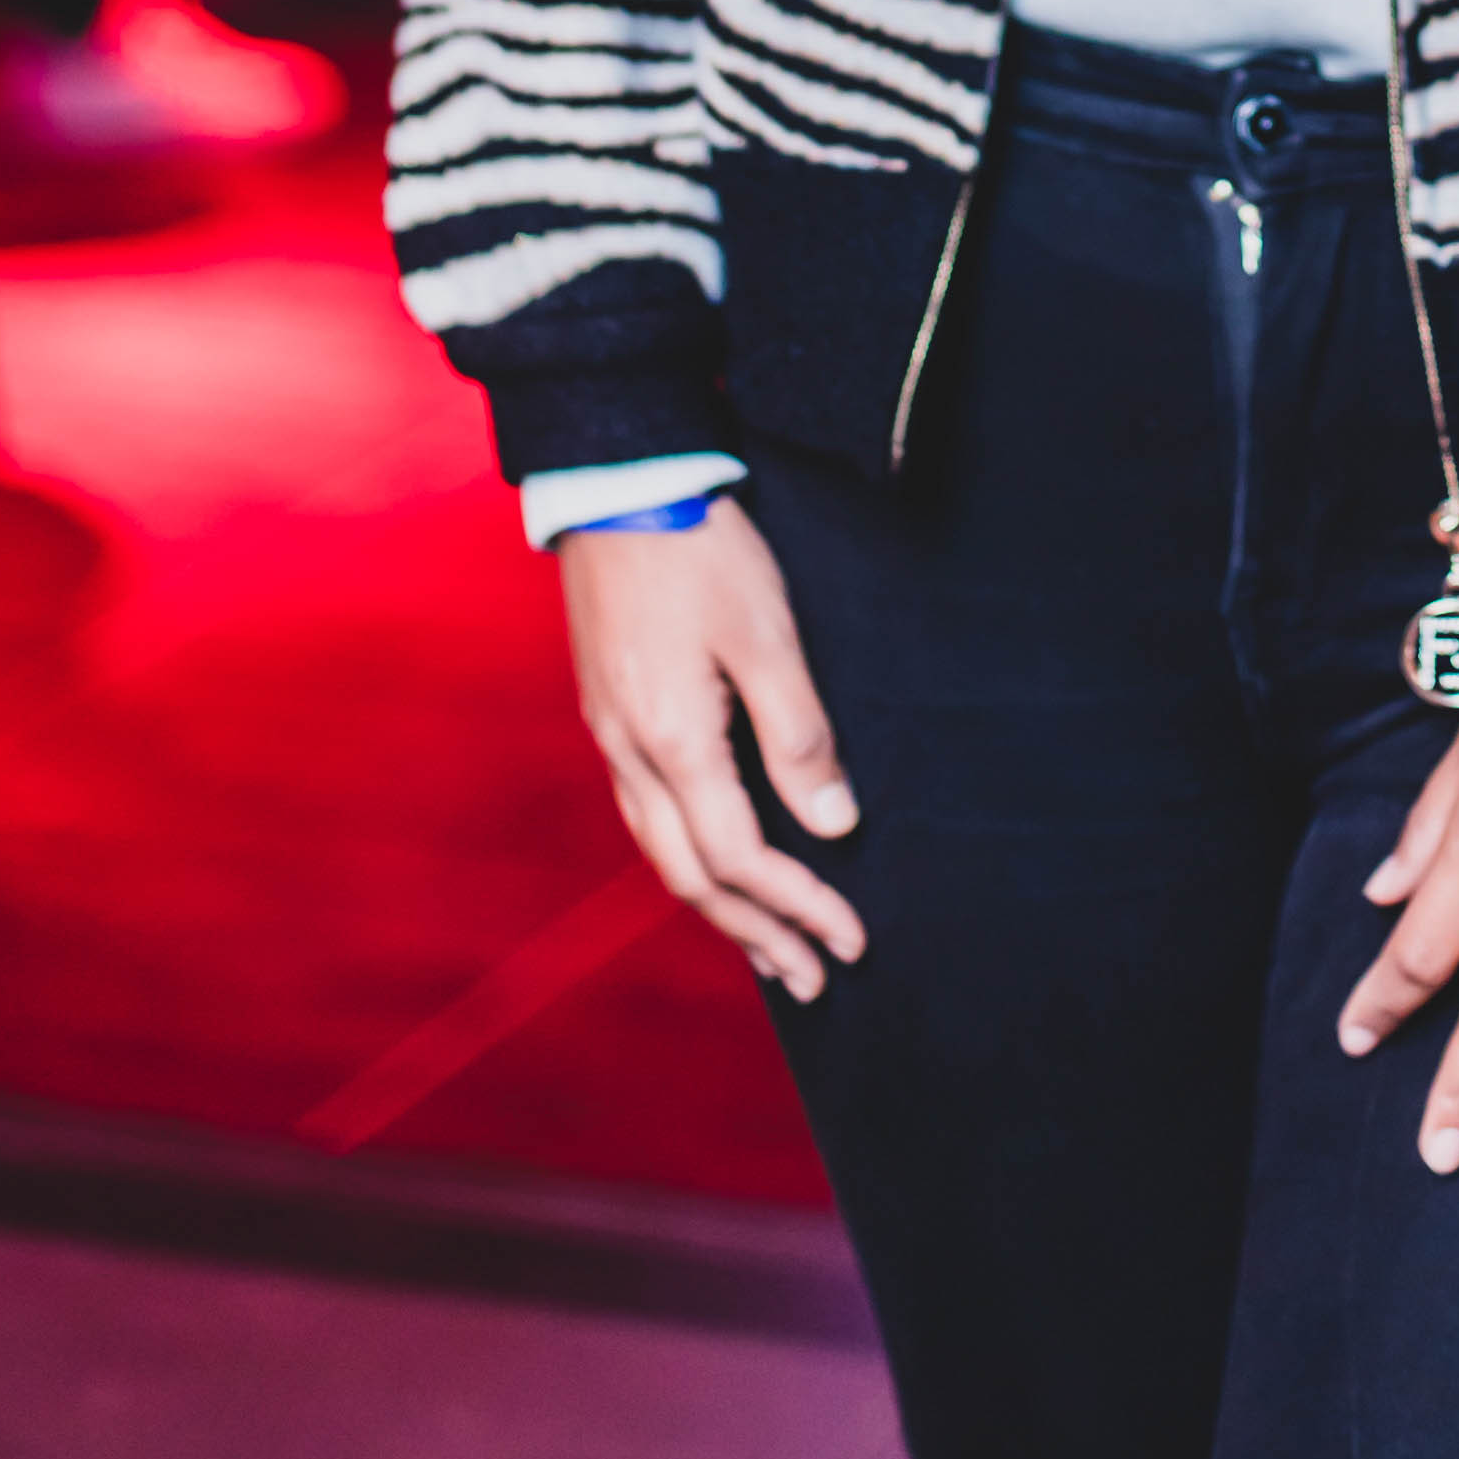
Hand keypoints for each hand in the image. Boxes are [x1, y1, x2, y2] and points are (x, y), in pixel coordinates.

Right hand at [558, 496, 865, 996]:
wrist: (619, 480)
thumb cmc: (700, 547)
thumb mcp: (767, 635)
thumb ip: (799, 735)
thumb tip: (832, 824)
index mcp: (673, 740)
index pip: (742, 857)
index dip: (799, 905)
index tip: (850, 939)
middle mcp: (630, 753)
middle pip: (692, 878)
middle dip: (756, 934)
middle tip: (812, 977)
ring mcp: (611, 735)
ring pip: (661, 854)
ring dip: (720, 908)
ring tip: (769, 946)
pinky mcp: (609, 712)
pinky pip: (646, 817)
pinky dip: (688, 860)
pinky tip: (713, 864)